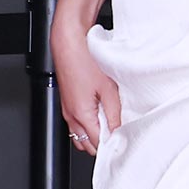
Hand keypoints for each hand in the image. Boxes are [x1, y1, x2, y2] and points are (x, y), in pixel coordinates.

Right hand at [51, 18, 122, 157]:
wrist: (69, 43)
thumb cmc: (85, 61)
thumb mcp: (108, 89)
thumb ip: (114, 113)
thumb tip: (118, 130)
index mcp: (81, 115)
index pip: (97, 144)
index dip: (111, 145)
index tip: (122, 141)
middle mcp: (71, 116)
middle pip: (87, 144)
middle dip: (102, 143)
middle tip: (116, 132)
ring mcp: (67, 111)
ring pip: (80, 135)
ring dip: (93, 134)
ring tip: (108, 122)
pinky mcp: (66, 104)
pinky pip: (76, 124)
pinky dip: (87, 124)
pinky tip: (98, 112)